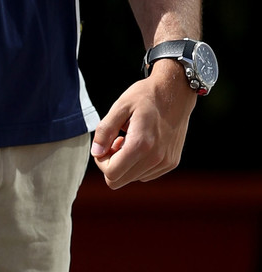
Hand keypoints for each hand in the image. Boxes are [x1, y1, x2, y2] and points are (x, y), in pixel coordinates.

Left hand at [90, 61, 196, 188]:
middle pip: (120, 180)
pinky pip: (146, 174)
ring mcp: (165, 163)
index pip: (112, 174)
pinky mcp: (171, 163)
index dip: (101, 162)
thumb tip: (96, 152)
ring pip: (133, 178)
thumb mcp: (120, 106)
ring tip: (129, 139)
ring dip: (126, 163)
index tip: (104, 145)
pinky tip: (141, 143)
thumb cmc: (146, 96)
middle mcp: (155, 158)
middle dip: (112, 163)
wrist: (175, 91)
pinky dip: (139, 163)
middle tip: (115, 141)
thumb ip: (105, 130)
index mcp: (140, 144)